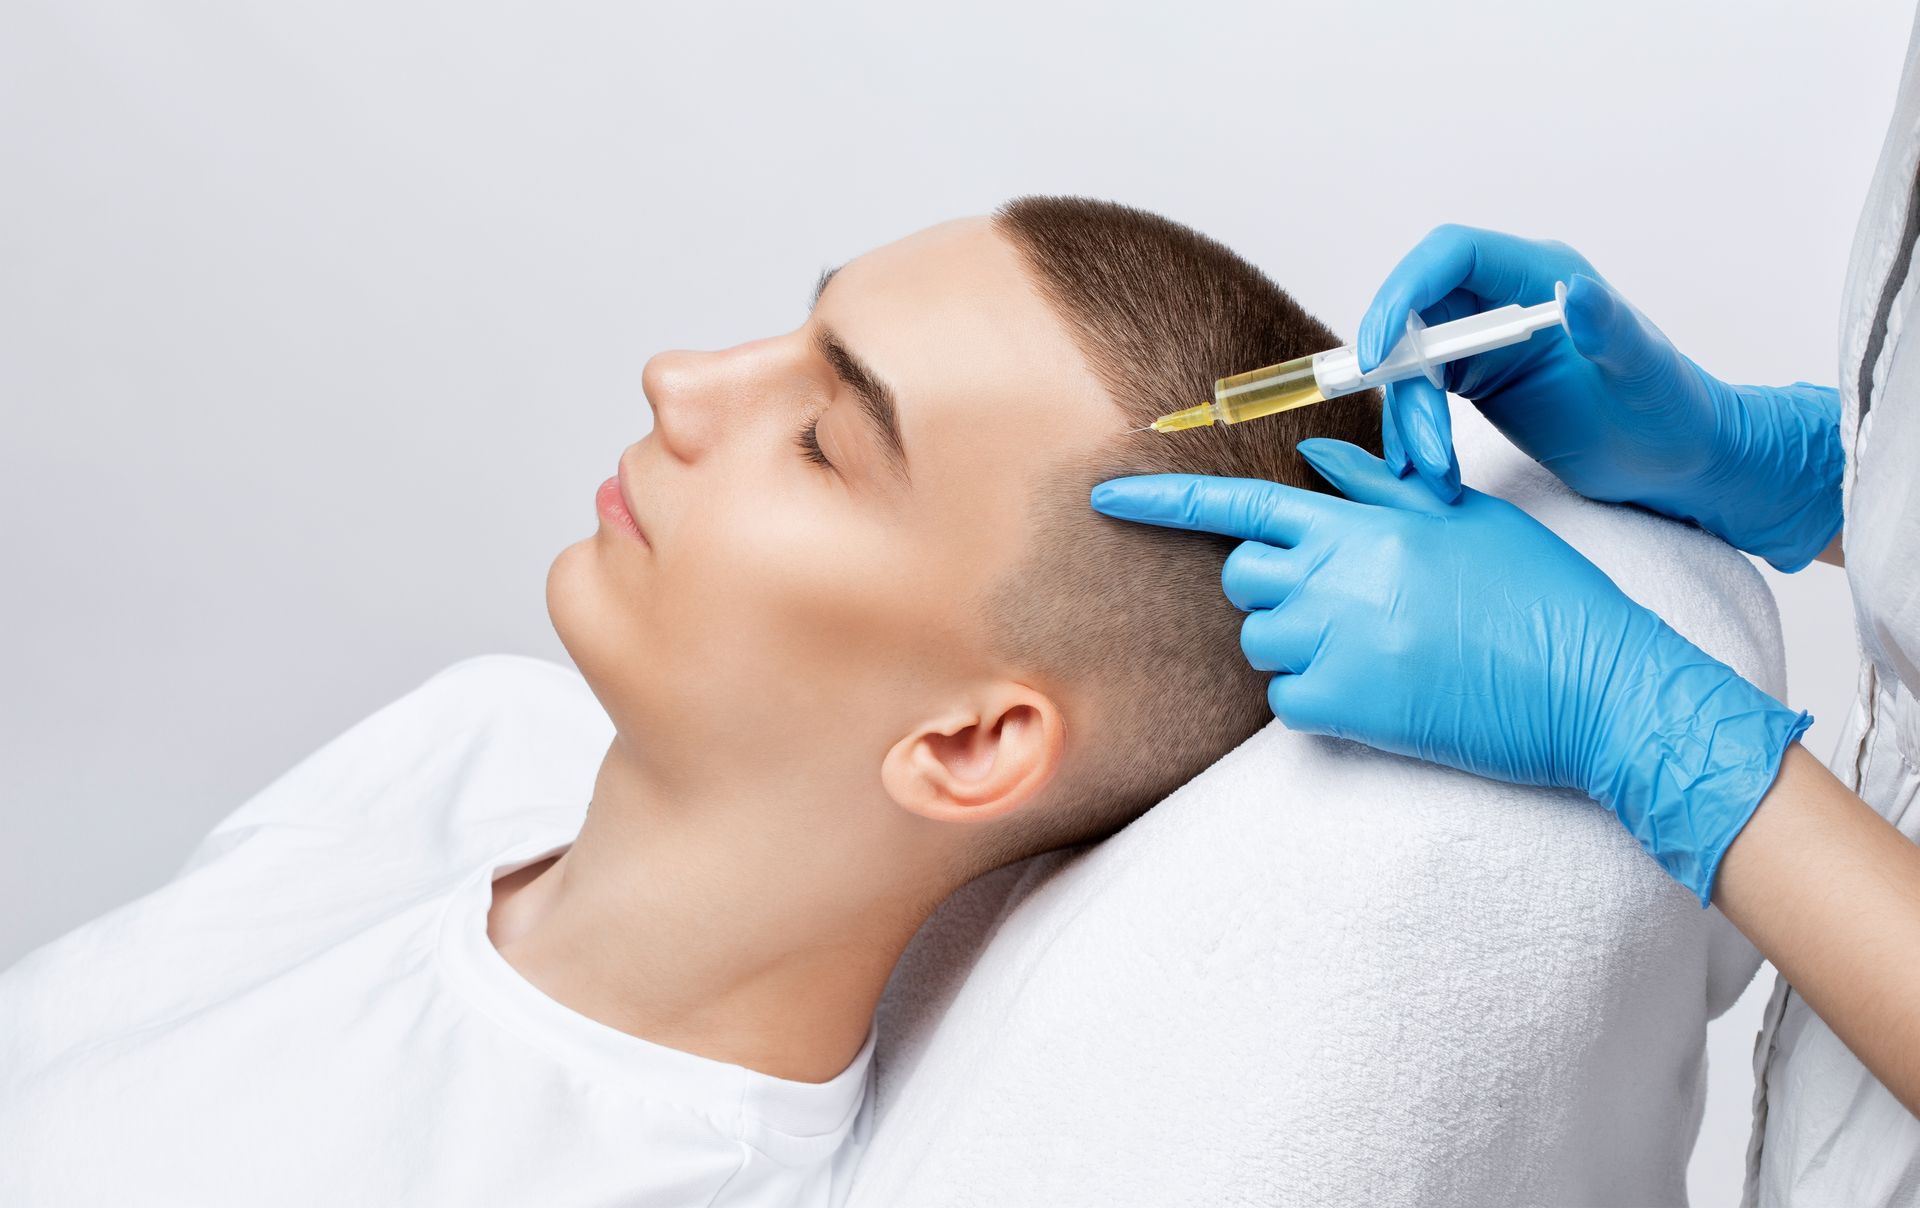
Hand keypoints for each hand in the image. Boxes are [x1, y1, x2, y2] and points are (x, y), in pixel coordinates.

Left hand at [1090, 439, 1811, 904]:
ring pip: (1261, 641)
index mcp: (1364, 524)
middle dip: (1276, 587)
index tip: (1107, 496)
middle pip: (1244, 576)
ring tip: (1383, 650)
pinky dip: (1318, 700)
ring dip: (1301, 645)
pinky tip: (1382, 692)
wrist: (1592, 684)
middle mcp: (1337, 576)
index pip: (1240, 505)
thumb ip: (1383, 490)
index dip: (1163, 501)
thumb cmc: (1540, 596)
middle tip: (1347, 604)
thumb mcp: (1468, 519)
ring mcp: (1335, 643)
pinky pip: (1286, 700)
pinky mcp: (1342, 708)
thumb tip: (1320, 465)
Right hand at [1357, 224, 1841, 571]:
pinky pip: (1421, 399)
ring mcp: (1484, 341)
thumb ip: (1608, 328)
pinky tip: (1431, 476)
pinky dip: (1416, 436)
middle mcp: (1502, 299)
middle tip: (1419, 445)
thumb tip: (1571, 289)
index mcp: (1538, 274)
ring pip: (1411, 366)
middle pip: (1415, 317)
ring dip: (1409, 420)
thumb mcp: (1644, 373)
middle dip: (1402, 381)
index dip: (1402, 295)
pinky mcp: (1473, 381)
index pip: (1448, 257)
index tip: (1379, 356)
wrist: (1676, 460)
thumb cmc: (1672, 413)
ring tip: (1433, 475)